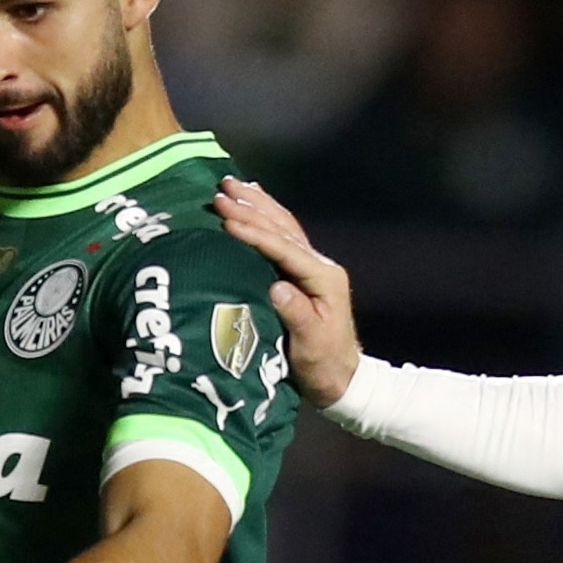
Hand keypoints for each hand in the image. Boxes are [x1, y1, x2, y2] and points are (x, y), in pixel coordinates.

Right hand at [211, 177, 362, 407]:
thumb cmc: (323, 364)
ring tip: (233, 184)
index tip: (227, 220)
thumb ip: (296, 314)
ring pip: (283, 226)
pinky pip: (283, 236)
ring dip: (257, 204)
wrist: (341, 378)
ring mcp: (312, 266)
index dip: (255, 233)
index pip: (284, 248)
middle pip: (283, 228)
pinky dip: (267, 216)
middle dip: (252, 207)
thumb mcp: (310, 343)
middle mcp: (319, 265)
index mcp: (322, 277)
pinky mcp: (303, 273)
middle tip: (222, 189)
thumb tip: (277, 287)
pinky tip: (256, 202)